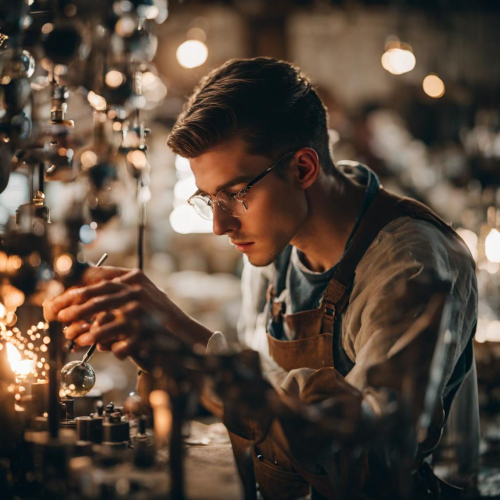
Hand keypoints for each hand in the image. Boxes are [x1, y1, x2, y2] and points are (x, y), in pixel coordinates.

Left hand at [43, 266, 212, 360]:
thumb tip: (77, 305)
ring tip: (74, 338)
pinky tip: (104, 349)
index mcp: (135, 278)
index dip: (75, 289)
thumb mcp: (139, 297)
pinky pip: (118, 341)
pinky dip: (108, 347)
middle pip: (97, 297)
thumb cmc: (158, 318)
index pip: (98, 278)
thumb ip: (114, 296)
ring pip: (104, 320)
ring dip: (86, 331)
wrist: (186, 336)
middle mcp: (138, 291)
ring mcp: (142, 311)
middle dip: (73, 308)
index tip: (59, 299)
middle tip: (58, 317)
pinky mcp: (145, 332)